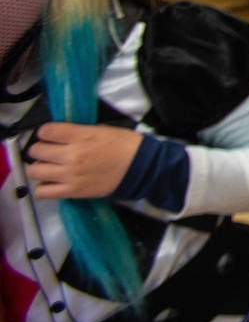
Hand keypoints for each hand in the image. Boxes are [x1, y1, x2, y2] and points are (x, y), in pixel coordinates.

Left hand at [27, 122, 142, 199]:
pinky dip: (43, 187)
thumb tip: (61, 136)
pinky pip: (43, 192)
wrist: (140, 167)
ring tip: (48, 168)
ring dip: (38, 168)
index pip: (46, 131)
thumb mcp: (101, 129)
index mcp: (80, 135)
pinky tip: (52, 183)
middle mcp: (71, 155)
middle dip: (40, 149)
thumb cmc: (124, 144)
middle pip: (36, 151)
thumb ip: (78, 132)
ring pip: (34, 171)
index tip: (51, 136)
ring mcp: (70, 175)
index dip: (46, 133)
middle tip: (49, 152)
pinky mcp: (72, 191)